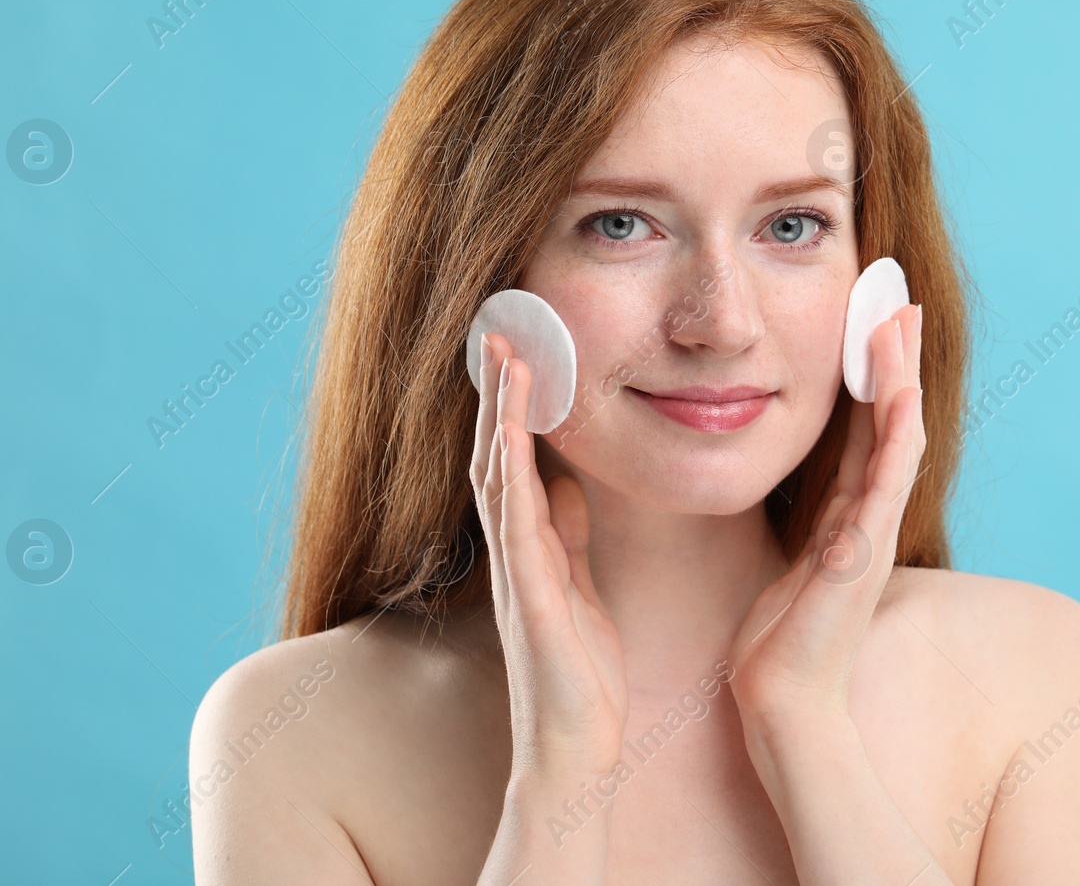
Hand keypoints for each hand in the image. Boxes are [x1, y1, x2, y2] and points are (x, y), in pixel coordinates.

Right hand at [471, 333, 628, 777]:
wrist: (572, 749)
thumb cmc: (581, 677)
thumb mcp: (582, 590)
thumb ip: (569, 538)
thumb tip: (566, 486)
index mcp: (532, 546)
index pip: (515, 459)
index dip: (515, 405)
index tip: (521, 350)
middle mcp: (515, 551)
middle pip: (497, 453)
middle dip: (497, 392)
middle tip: (497, 330)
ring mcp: (516, 571)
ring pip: (497, 475)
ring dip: (499, 416)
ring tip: (502, 358)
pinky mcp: (528, 596)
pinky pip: (514, 522)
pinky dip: (510, 474)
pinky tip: (511, 436)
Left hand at [726, 303, 924, 727]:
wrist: (784, 702)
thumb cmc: (775, 645)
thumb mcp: (783, 564)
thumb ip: (792, 527)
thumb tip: (762, 487)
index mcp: (844, 518)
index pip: (860, 430)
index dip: (864, 375)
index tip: (862, 320)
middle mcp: (867, 517)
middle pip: (886, 420)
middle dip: (891, 358)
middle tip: (896, 298)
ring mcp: (874, 532)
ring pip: (896, 436)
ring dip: (900, 376)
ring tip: (901, 319)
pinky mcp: (868, 550)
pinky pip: (888, 477)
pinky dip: (895, 429)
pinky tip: (898, 387)